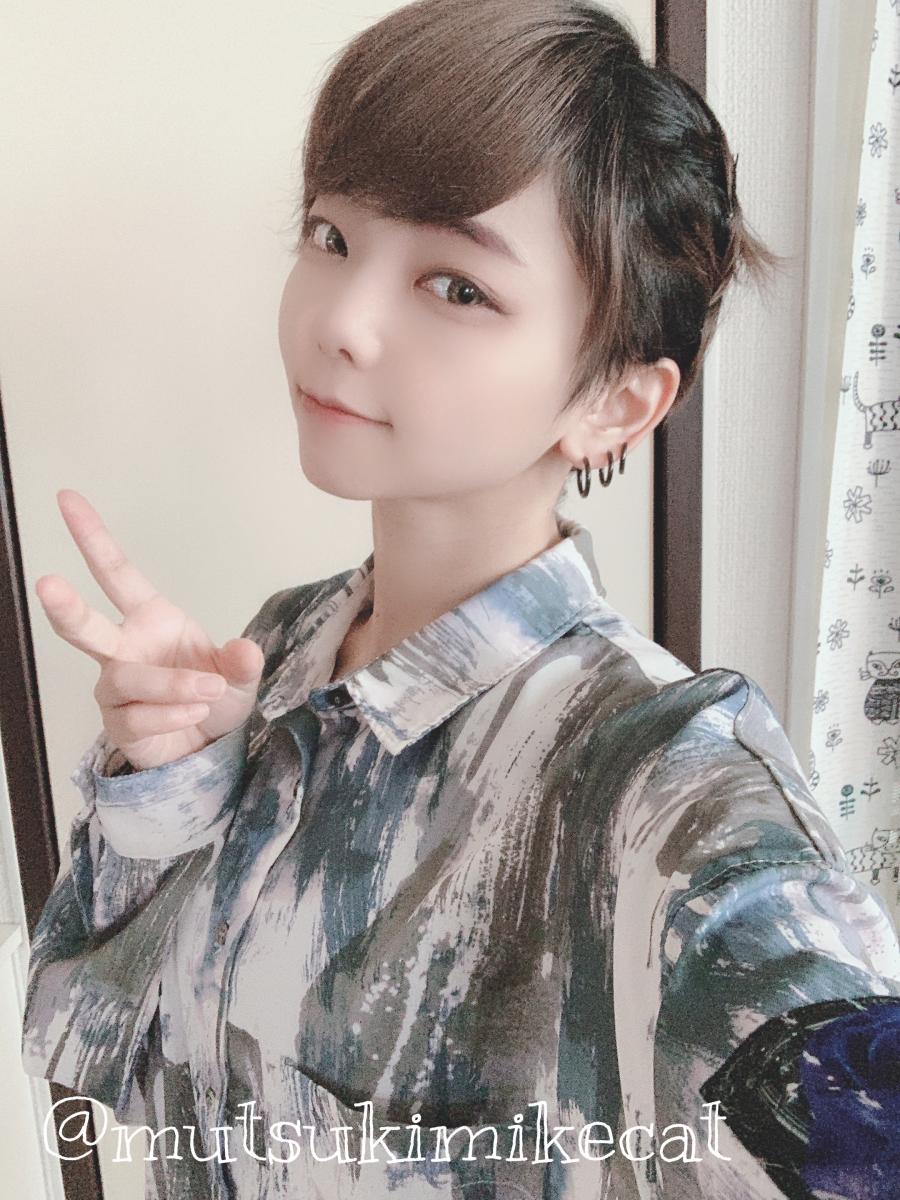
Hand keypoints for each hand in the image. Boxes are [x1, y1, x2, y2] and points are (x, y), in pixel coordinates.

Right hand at [36, 489, 264, 770]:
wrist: (207, 747)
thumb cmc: (213, 696)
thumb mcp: (240, 675)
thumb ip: (242, 661)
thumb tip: (245, 649)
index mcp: (151, 618)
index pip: (116, 573)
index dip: (92, 537)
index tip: (66, 499)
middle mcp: (124, 647)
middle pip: (85, 627)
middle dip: (66, 607)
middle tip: (47, 583)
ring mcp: (115, 686)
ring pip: (126, 679)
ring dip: (172, 685)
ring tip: (209, 692)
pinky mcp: (117, 722)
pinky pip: (138, 716)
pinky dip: (172, 714)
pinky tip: (194, 715)